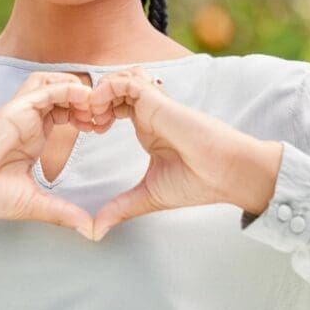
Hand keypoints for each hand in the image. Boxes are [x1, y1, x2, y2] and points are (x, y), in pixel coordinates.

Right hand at [0, 72, 103, 237]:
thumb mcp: (33, 203)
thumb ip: (62, 212)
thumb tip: (90, 230)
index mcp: (34, 138)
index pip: (65, 113)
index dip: (87, 115)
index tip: (103, 129)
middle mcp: (29, 121)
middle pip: (64, 93)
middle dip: (89, 100)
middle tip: (106, 117)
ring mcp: (22, 113)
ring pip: (54, 82)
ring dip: (79, 90)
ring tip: (95, 108)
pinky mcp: (14, 109)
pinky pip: (44, 88)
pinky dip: (66, 88)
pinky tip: (83, 99)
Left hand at [83, 67, 283, 240]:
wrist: (225, 175)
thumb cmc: (197, 182)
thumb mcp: (147, 196)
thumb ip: (120, 208)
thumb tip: (96, 230)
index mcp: (147, 128)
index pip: (115, 105)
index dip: (96, 112)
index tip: (87, 130)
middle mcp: (149, 113)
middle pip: (113, 87)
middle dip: (92, 100)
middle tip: (83, 121)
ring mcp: (154, 105)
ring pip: (119, 79)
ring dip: (99, 93)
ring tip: (93, 116)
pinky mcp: (158, 102)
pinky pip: (128, 82)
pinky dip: (109, 89)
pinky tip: (102, 111)